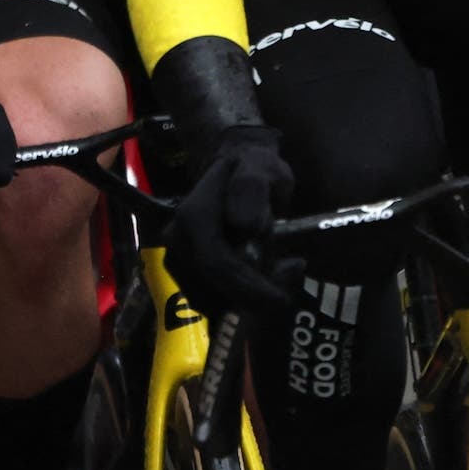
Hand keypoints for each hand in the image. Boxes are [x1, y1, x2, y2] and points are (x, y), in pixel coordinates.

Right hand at [164, 125, 303, 318]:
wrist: (234, 171)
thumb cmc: (253, 169)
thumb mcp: (261, 167)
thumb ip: (251, 188)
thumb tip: (245, 225)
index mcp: (192, 218)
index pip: (217, 265)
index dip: (248, 288)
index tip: (282, 299)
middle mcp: (178, 243)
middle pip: (213, 290)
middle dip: (254, 297)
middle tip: (290, 282)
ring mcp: (179, 261)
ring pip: (214, 302)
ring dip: (250, 299)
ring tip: (283, 272)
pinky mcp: (187, 275)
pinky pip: (214, 302)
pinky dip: (243, 300)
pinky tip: (268, 279)